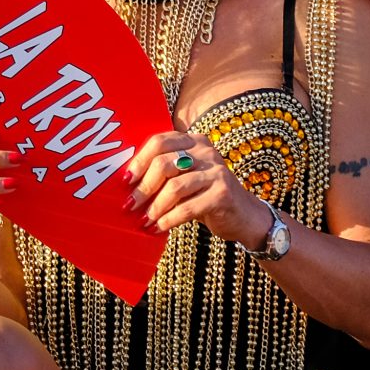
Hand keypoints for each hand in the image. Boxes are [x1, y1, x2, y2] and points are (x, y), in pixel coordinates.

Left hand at [125, 131, 267, 247]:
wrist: (243, 216)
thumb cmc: (205, 196)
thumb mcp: (186, 177)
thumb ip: (165, 172)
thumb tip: (128, 182)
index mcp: (194, 141)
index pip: (159, 141)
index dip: (139, 160)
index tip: (125, 180)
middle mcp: (206, 152)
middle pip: (163, 163)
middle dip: (143, 187)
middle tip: (131, 204)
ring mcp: (216, 172)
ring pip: (174, 187)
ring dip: (155, 206)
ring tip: (145, 219)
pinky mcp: (222, 194)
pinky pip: (187, 207)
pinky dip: (169, 219)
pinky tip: (159, 227)